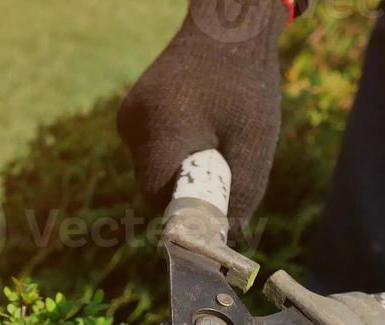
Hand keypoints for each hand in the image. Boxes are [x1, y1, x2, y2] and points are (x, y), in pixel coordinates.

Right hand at [117, 0, 286, 230]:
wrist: (226, 28)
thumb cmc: (247, 83)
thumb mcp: (257, 140)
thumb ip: (243, 192)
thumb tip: (229, 236)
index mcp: (162, 128)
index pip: (159, 196)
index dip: (186, 213)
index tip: (213, 216)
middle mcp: (134, 124)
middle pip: (154, 187)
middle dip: (188, 191)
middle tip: (224, 174)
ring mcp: (128, 119)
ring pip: (151, 171)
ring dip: (182, 171)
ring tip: (215, 140)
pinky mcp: (129, 116)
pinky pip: (149, 153)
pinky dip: (174, 154)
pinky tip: (197, 129)